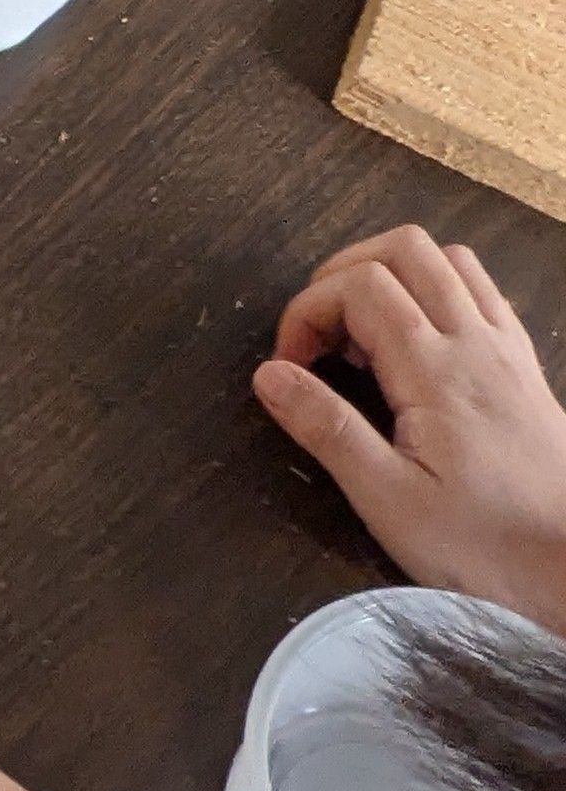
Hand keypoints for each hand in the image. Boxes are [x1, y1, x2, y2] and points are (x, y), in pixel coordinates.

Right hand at [255, 228, 565, 630]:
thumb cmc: (481, 540)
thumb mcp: (386, 499)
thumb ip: (328, 429)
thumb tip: (270, 375)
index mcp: (434, 369)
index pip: (359, 287)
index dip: (306, 313)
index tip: (287, 369)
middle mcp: (474, 341)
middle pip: (404, 249)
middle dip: (341, 275)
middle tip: (316, 337)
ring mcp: (504, 346)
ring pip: (447, 259)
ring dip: (391, 275)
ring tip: (361, 337)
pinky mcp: (521, 363)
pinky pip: (480, 290)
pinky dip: (435, 291)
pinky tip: (413, 342)